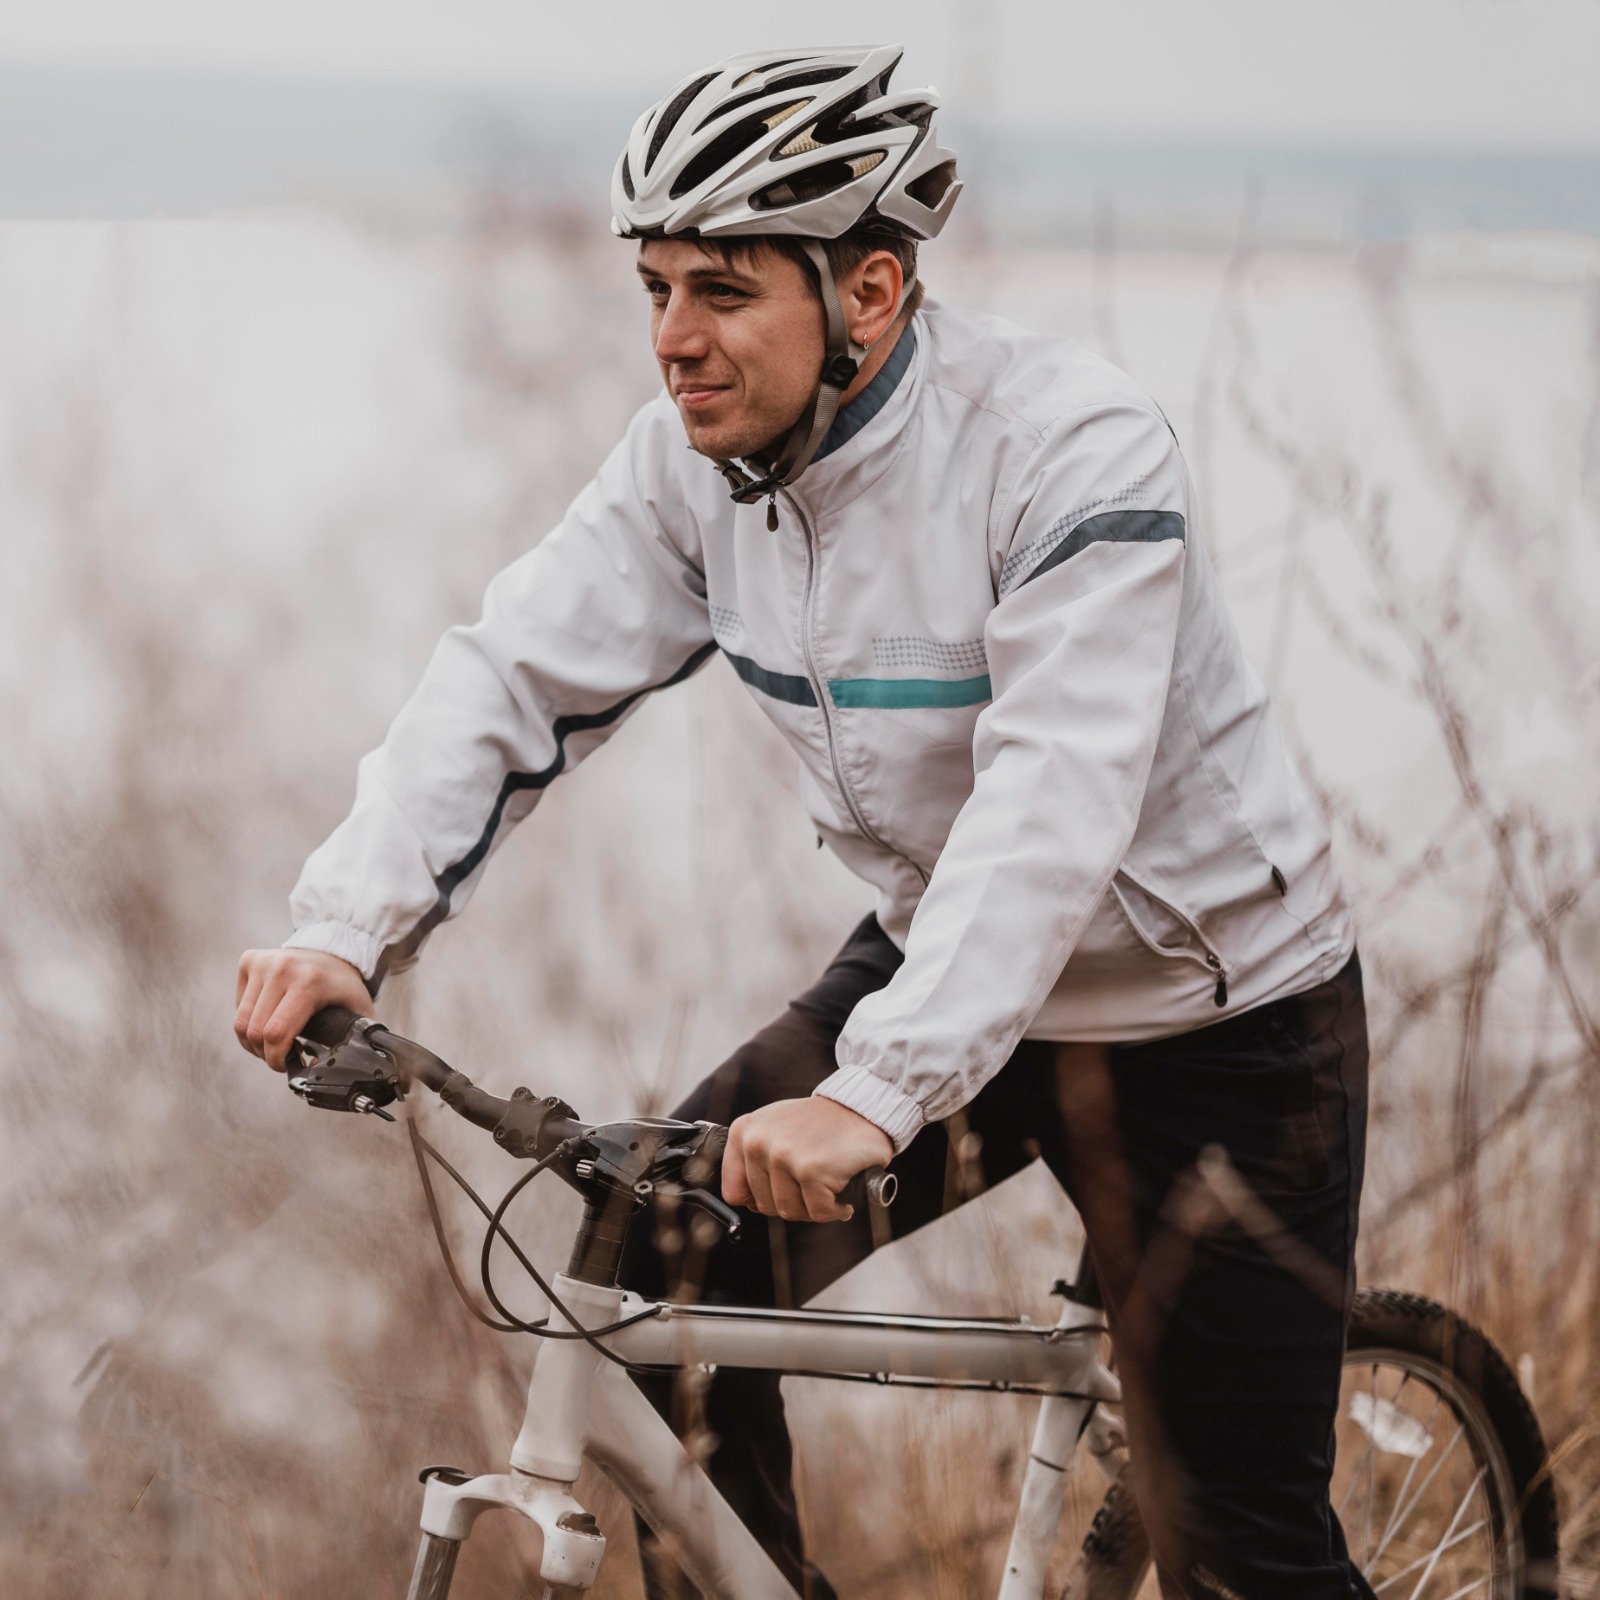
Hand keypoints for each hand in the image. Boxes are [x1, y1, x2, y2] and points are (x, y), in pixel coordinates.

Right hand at [235, 947, 371, 1070]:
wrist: (336, 952)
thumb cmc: (345, 988)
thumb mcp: (359, 1013)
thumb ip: (359, 1043)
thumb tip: (350, 1071)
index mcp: (309, 983)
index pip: (276, 1033)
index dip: (277, 1059)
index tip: (289, 1065)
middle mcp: (282, 968)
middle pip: (255, 1032)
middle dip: (266, 1054)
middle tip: (283, 1056)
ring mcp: (263, 962)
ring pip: (241, 1023)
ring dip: (254, 1043)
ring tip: (275, 1042)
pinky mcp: (249, 960)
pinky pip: (239, 1007)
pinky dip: (249, 1023)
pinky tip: (269, 1021)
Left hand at [722, 1096, 893, 1223]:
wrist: (861, 1108)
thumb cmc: (819, 1124)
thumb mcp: (774, 1129)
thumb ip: (753, 1159)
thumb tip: (745, 1201)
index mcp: (744, 1132)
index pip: (733, 1191)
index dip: (758, 1199)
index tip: (780, 1190)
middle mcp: (758, 1142)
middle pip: (764, 1206)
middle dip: (792, 1202)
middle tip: (811, 1182)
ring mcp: (784, 1156)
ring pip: (790, 1212)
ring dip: (813, 1206)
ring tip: (826, 1182)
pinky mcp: (811, 1170)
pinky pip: (818, 1213)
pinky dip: (834, 1210)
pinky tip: (841, 1192)